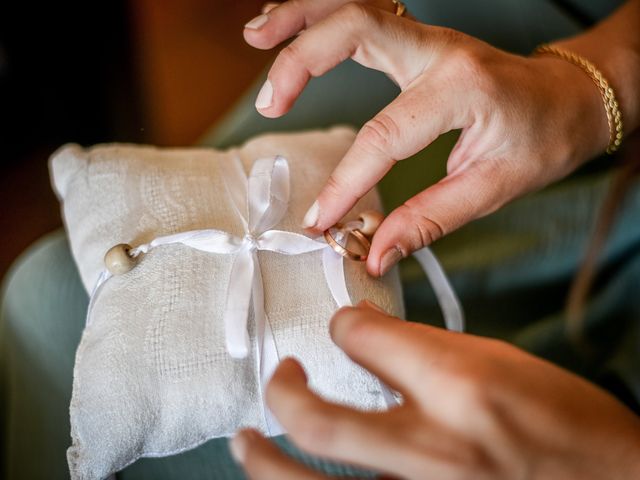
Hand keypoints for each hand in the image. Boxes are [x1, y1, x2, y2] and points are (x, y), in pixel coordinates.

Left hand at [231, 302, 639, 478]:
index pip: (362, 337)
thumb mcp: (499, 363)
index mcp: (461, 388)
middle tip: (280, 374)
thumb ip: (425, 353)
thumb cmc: (565, 424)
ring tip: (246, 440)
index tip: (342, 326)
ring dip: (263, 461)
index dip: (343, 323)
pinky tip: (290, 476)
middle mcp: (434, 449)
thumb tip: (367, 344)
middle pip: (317, 421)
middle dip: (283, 391)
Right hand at [243, 2, 611, 275]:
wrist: (570, 99)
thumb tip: (375, 252)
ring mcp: (427, 37)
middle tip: (269, 104)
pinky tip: (290, 26)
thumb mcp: (493, 188)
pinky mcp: (418, 39)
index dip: (345, 183)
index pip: (384, 136)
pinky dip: (320, 15)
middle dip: (302, 61)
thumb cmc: (543, 139)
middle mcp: (439, 51)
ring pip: (354, 5)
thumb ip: (428, 221)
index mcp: (461, 89)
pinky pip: (362, 12)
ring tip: (257, 37)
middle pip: (357, 28)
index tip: (320, 220)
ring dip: (301, 16)